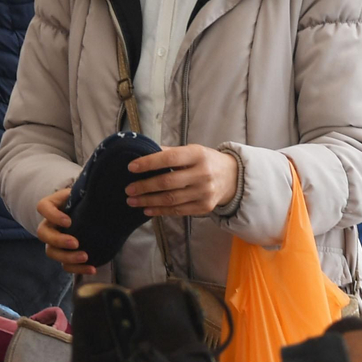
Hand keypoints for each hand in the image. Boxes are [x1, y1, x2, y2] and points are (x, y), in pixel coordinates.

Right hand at [34, 186, 95, 274]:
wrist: (91, 212)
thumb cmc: (85, 199)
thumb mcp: (84, 192)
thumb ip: (88, 191)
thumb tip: (104, 189)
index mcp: (52, 206)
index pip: (43, 208)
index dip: (53, 216)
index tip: (69, 221)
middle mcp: (49, 224)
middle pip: (43, 234)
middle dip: (59, 240)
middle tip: (76, 243)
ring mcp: (54, 241)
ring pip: (52, 252)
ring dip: (68, 257)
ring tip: (86, 257)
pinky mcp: (65, 253)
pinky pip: (66, 265)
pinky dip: (78, 269)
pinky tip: (92, 268)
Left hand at [125, 145, 239, 218]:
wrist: (233, 177)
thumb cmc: (205, 161)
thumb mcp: (192, 151)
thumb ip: (169, 152)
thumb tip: (142, 151)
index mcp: (198, 155)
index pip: (170, 158)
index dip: (149, 163)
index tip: (131, 167)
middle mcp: (203, 174)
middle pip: (168, 182)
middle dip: (144, 186)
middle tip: (128, 189)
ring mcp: (204, 192)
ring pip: (171, 199)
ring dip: (148, 201)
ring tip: (133, 201)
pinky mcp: (204, 207)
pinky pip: (178, 211)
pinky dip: (160, 211)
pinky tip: (147, 209)